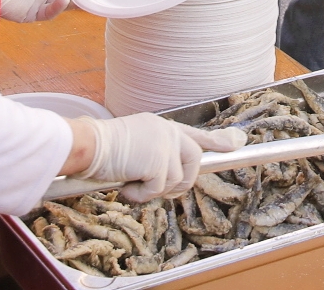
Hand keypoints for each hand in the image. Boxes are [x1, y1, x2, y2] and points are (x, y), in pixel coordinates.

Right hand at [84, 113, 248, 201]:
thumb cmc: (101, 148)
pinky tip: (125, 187)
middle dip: (180, 182)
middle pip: (194, 161)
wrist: (87, 144)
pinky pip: (158, 190)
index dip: (216, 141)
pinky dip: (141, 196)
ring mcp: (165, 145)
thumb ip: (153, 154)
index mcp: (161, 127)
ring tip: (131, 183)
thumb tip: (164, 178)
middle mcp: (167, 132)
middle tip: (156, 190)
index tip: (236, 143)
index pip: (194, 134)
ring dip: (154, 191)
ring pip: (177, 180)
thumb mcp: (134, 144)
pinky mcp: (158, 162)